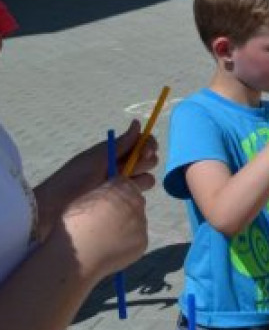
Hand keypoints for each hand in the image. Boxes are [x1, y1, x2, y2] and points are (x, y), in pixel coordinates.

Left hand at [36, 120, 157, 239]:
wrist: (56, 207)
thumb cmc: (74, 177)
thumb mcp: (98, 157)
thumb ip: (121, 143)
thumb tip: (137, 122)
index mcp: (115, 152)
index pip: (142, 143)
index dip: (148, 145)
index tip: (145, 152)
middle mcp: (122, 167)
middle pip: (149, 160)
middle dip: (144, 162)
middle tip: (126, 169)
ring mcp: (122, 186)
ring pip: (148, 179)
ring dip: (140, 179)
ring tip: (120, 185)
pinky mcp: (122, 203)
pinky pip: (140, 197)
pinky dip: (135, 194)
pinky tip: (120, 197)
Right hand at [60, 177, 148, 282]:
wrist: (75, 256)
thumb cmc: (72, 225)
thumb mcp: (82, 198)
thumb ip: (102, 191)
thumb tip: (110, 191)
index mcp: (119, 188)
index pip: (126, 183)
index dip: (116, 192)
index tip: (107, 201)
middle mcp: (135, 203)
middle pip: (135, 201)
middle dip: (124, 208)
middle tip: (105, 220)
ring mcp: (141, 224)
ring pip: (137, 220)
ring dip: (126, 225)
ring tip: (105, 236)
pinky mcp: (142, 242)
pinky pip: (137, 238)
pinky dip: (128, 241)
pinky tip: (110, 247)